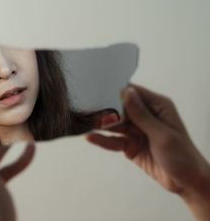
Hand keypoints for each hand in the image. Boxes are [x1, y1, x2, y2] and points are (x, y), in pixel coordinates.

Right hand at [86, 84, 209, 219]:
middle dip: (105, 110)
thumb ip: (142, 115)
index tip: (100, 92)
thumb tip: (127, 93)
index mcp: (158, 106)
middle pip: (120, 108)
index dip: (117, 92)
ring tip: (87, 125)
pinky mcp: (129, 144)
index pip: (133, 93)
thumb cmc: (183, 156)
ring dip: (101, 125)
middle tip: (90, 112)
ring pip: (114, 124)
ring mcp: (136, 130)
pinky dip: (102, 140)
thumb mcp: (162, 134)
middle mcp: (145, 116)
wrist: (186, 182)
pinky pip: (113, 140)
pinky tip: (91, 137)